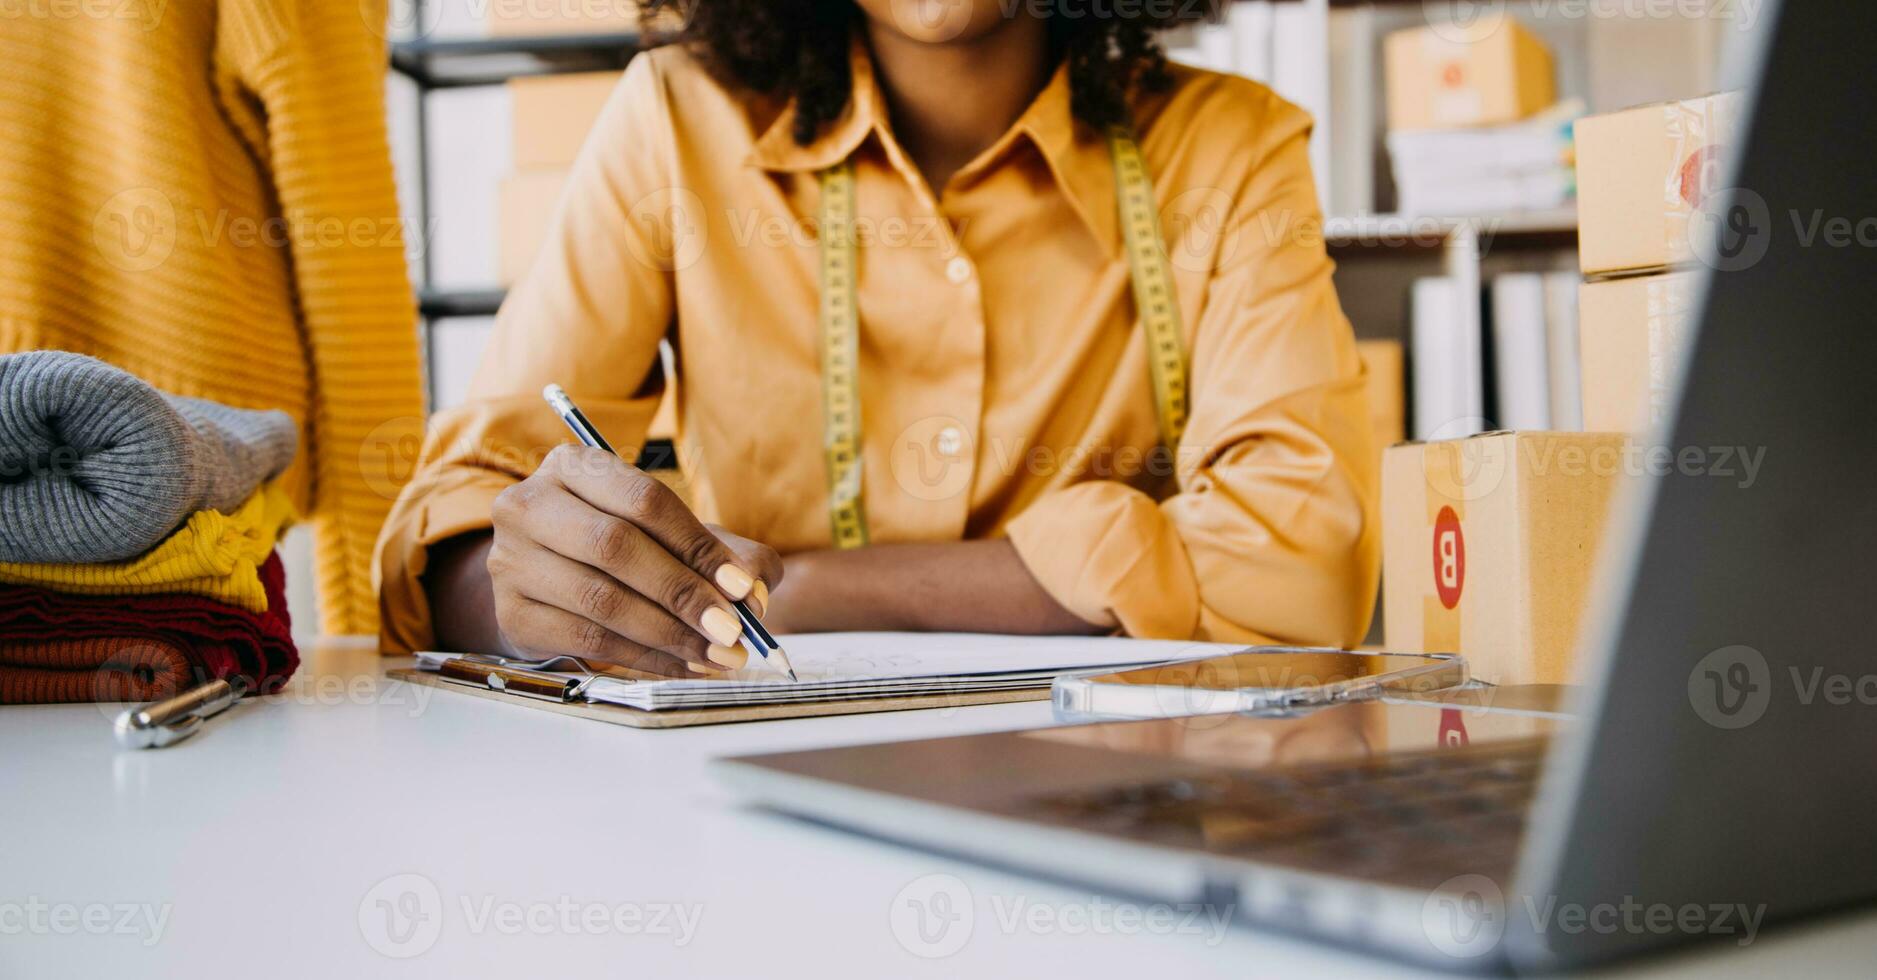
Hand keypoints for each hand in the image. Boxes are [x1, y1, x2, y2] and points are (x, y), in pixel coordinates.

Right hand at [484, 445, 782, 676]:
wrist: (552, 581)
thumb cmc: (624, 547)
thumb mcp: (674, 534)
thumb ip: (724, 551)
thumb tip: (756, 588)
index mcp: (573, 465)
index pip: (642, 499)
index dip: (696, 544)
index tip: (741, 586)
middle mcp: (529, 505)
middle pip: (615, 546)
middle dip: (683, 593)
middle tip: (732, 630)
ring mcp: (511, 561)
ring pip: (600, 600)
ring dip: (669, 634)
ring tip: (717, 655)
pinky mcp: (512, 614)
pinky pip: (587, 641)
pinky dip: (645, 658)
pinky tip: (682, 665)